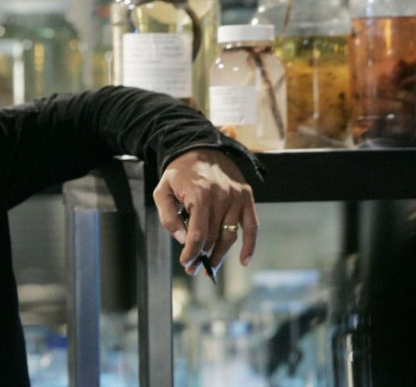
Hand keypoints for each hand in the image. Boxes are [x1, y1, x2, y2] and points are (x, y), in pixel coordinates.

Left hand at [152, 148, 258, 276]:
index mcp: (200, 196)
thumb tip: (182, 239)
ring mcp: (236, 197)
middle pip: (214, 237)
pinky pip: (252, 226)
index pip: (198, 234)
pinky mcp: (246, 196)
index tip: (186, 263)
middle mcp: (221, 197)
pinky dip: (250, 245)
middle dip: (203, 256)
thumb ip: (168, 217)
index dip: (191, 252)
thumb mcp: (163, 191)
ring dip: (221, 255)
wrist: (200, 148)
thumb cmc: (179, 173)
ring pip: (231, 235)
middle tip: (193, 268)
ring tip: (210, 267)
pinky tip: (244, 261)